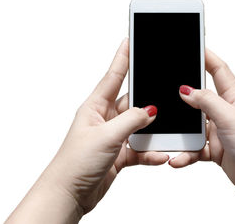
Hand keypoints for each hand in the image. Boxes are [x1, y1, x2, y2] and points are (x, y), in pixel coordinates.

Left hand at [6, 38, 168, 222]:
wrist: (70, 194)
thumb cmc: (75, 163)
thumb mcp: (106, 136)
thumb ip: (131, 120)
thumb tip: (150, 110)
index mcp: (95, 107)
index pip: (113, 76)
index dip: (122, 58)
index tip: (130, 41)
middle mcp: (105, 119)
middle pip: (132, 103)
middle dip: (147, 102)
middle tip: (163, 95)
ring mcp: (113, 136)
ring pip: (139, 126)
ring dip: (152, 131)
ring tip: (164, 132)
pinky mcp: (120, 153)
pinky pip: (140, 148)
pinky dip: (151, 152)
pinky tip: (159, 154)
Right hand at [169, 49, 234, 223]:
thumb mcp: (230, 118)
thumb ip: (207, 102)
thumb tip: (186, 90)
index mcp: (234, 98)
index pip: (219, 70)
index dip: (207, 56)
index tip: (193, 45)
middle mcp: (225, 112)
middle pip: (200, 98)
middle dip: (184, 98)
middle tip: (168, 94)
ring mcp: (220, 131)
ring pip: (193, 126)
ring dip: (182, 133)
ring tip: (171, 138)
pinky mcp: (215, 149)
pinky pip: (194, 148)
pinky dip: (185, 153)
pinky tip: (178, 158)